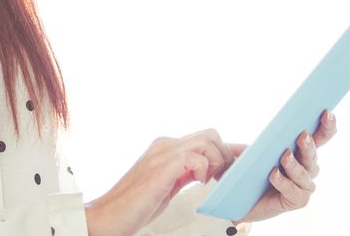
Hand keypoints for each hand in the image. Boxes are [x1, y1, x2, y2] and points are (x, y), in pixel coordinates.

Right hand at [84, 128, 237, 235]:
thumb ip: (185, 172)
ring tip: (210, 181)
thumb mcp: (168, 185)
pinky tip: (199, 184)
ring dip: (217, 162)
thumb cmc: (137, 204)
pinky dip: (204, 170)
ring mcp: (163, 153)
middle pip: (211, 134)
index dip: (226, 150)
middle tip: (223, 178)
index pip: (205, 138)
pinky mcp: (163, 166)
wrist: (110, 215)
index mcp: (167, 148)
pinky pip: (196, 157)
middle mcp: (166, 144)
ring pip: (207, 140)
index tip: (239, 163)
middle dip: (225, 154)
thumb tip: (207, 171)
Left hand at [235, 109, 337, 225]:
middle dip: (309, 145)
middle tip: (302, 136)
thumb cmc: (246, 167)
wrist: (236, 197)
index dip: (327, 125)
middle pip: (313, 154)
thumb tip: (263, 127)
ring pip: (304, 174)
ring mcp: (303, 185)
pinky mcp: (296, 200)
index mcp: (301, 148)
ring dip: (295, 165)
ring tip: (285, 156)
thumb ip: (255, 137)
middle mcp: (307, 166)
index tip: (326, 113)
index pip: (321, 135)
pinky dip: (284, 182)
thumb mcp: (248, 147)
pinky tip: (273, 174)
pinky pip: (294, 192)